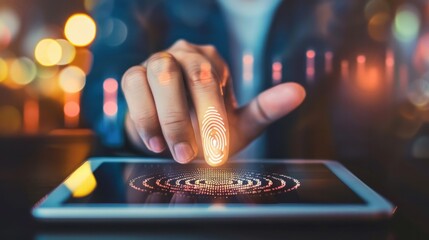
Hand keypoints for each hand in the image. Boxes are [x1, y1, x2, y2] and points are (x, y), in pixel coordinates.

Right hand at [121, 40, 304, 165]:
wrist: (171, 137)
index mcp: (211, 61)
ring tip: (174, 150)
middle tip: (193, 155)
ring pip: (158, 74)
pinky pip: (133, 85)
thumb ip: (265, 108)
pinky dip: (143, 114)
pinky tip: (153, 141)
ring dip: (166, 117)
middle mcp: (185, 54)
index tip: (217, 152)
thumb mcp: (236, 124)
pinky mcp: (133, 75)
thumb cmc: (206, 129)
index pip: (215, 80)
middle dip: (193, 118)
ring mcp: (157, 61)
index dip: (214, 116)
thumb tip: (299, 91)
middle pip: (190, 73)